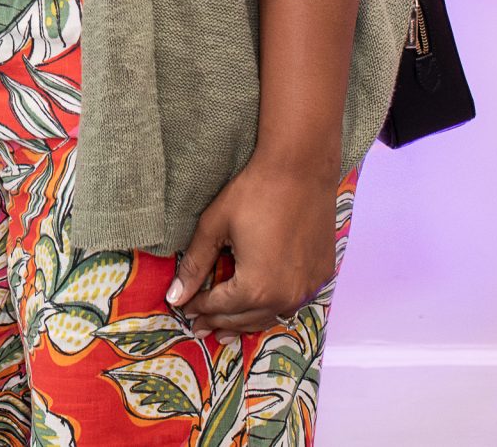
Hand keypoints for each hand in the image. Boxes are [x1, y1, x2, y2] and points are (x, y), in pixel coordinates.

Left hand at [169, 159, 340, 334]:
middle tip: (200, 326)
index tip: (185, 309)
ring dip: (246, 321)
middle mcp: (285, 297)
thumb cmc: (254, 192)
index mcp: (256, 288)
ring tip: (226, 327)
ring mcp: (308, 288)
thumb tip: (174, 297)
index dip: (199, 308)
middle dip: (219, 321)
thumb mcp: (214, 227)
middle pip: (244, 319)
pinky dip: (274, 306)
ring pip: (271, 316)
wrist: (301, 169)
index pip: (219, 307)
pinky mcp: (322, 275)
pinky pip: (293, 301)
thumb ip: (194, 266)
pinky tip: (262, 303)